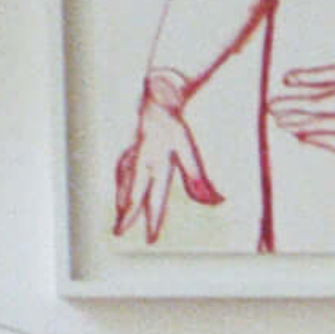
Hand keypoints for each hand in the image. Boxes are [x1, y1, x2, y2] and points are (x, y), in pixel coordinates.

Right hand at [112, 85, 219, 242]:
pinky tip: (120, 194)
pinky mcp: (131, 148)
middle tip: (119, 234)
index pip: (155, 198)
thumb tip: (215, 200)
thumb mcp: (188, 148)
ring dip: (121, 203)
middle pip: (133, 195)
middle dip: (127, 216)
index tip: (150, 238)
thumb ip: (197, 176)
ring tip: (118, 220)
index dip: (153, 220)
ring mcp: (133, 155)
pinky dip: (119, 185)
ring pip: (124, 184)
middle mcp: (141, 161)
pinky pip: (122, 171)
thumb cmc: (174, 123)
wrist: (158, 94)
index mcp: (155, 163)